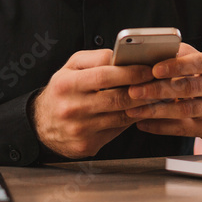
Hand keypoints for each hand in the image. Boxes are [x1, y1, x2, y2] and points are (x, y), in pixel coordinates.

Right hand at [31, 49, 157, 158]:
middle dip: (142, 89)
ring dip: (143, 105)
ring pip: (121, 116)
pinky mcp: (87, 145)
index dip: (130, 72)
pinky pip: (117, 130)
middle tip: (159, 83)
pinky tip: (141, 110)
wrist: (41, 124)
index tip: (148, 69)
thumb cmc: (62, 90)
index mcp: (67, 85)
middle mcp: (72, 108)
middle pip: (117, 98)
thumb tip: (120, 56)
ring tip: (156, 95)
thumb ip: (95, 58)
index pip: (104, 76)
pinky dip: (132, 119)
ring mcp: (80, 129)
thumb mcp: (71, 67)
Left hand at [125, 43, 201, 140]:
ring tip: (133, 109)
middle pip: (188, 88)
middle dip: (158, 90)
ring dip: (156, 110)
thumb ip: (179, 56)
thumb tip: (151, 54)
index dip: (176, 66)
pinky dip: (160, 126)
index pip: (199, 63)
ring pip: (184, 110)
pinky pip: (182, 129)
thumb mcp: (198, 62)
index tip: (154, 69)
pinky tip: (142, 123)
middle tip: (134, 90)